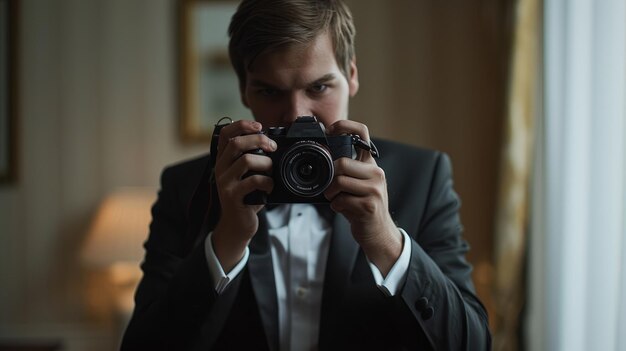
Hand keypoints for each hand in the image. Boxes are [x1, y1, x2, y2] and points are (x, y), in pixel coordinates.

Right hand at [212, 120, 276, 270]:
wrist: (238, 225)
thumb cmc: (247, 197)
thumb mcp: (248, 175)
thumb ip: (254, 158)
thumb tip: (272, 142)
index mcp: (223, 159)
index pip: (226, 133)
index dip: (242, 125)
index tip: (260, 126)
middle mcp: (220, 168)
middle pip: (236, 143)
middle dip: (259, 140)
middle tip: (273, 148)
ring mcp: (224, 182)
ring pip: (246, 160)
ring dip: (266, 163)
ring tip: (272, 172)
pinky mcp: (232, 196)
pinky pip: (253, 181)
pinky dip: (267, 182)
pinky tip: (270, 188)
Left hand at [324, 120, 401, 275]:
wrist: (378, 232)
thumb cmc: (363, 206)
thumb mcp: (359, 184)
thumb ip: (347, 170)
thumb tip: (324, 159)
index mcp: (371, 165)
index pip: (362, 134)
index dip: (345, 126)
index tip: (330, 130)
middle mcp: (376, 174)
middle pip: (342, 163)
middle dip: (329, 177)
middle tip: (329, 188)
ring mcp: (374, 189)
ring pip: (339, 181)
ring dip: (330, 193)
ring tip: (335, 199)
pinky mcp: (368, 205)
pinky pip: (340, 200)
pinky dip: (336, 206)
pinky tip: (343, 209)